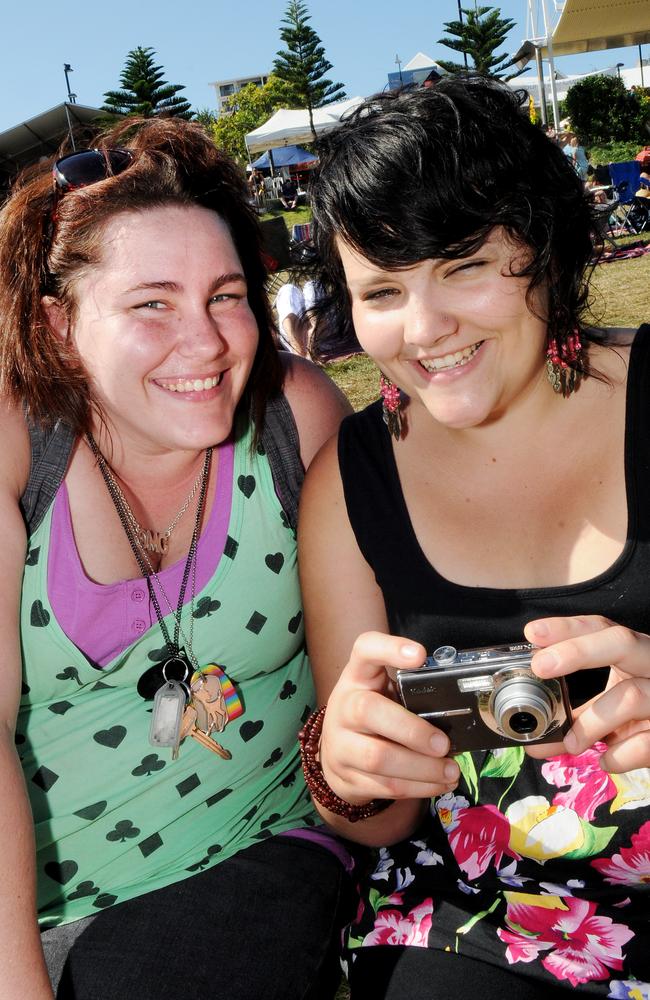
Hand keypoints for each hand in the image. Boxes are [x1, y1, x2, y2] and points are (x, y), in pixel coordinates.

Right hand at [319, 631, 459, 804]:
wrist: (335, 755)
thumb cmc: (372, 716)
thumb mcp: (383, 693)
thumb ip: (410, 692)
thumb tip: (459, 709)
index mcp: (357, 677)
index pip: (365, 649)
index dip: (389, 649)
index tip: (419, 655)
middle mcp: (344, 706)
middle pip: (368, 711)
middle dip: (411, 731)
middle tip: (443, 744)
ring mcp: (340, 744)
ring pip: (378, 758)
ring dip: (421, 768)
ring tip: (450, 771)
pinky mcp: (347, 777)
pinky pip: (385, 786)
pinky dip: (418, 787)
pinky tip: (439, 784)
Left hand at [524, 615, 649, 771]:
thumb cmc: (644, 718)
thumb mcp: (613, 707)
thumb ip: (575, 717)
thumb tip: (534, 742)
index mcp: (636, 653)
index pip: (602, 628)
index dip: (567, 628)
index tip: (532, 632)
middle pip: (621, 642)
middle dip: (577, 651)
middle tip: (541, 666)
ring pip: (630, 695)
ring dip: (591, 722)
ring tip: (570, 743)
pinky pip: (646, 742)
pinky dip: (619, 755)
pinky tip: (607, 760)